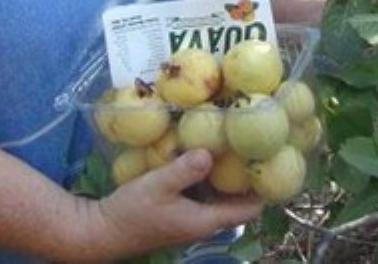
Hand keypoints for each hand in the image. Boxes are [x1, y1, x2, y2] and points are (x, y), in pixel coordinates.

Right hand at [80, 150, 262, 259]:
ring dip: (228, 176)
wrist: (102, 232)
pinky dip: (209, 178)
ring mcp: (191, 219)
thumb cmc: (131, 212)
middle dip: (248, 177)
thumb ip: (185, 169)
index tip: (275, 160)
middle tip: (257, 145)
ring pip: (220, 197)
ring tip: (236, 144)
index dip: (266, 188)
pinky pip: (203, 194)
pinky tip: (204, 154)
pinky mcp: (179, 213)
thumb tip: (210, 153)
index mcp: (206, 221)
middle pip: (238, 201)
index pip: (250, 209)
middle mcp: (204, 223)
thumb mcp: (158, 185)